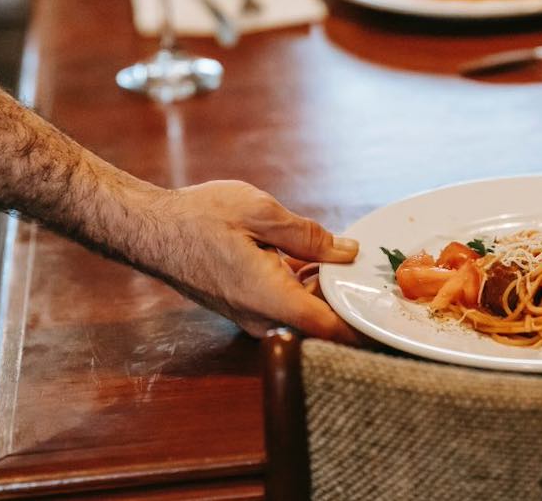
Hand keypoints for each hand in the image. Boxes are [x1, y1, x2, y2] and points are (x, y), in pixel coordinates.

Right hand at [139, 180, 360, 341]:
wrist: (151, 230)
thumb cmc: (199, 218)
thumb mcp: (261, 212)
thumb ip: (309, 235)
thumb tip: (347, 252)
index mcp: (270, 297)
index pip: (331, 330)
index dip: (365, 327)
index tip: (391, 318)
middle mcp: (262, 318)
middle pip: (321, 323)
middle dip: (348, 300)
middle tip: (375, 273)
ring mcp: (251, 317)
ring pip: (304, 314)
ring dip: (325, 290)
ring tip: (343, 257)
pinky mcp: (244, 309)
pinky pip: (285, 307)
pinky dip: (303, 287)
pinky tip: (308, 258)